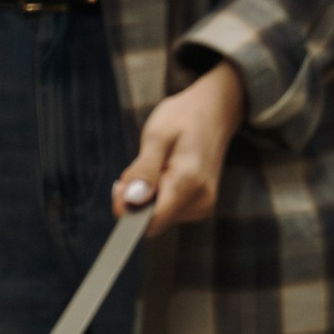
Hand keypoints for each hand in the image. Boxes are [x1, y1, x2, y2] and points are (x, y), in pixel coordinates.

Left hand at [113, 57, 245, 231]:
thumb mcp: (156, 136)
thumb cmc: (183, 118)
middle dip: (137, 199)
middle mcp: (200, 200)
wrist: (214, 111)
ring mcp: (204, 205)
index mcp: (189, 182)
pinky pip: (167, 211)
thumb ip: (144, 171)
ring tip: (156, 165)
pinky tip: (164, 172)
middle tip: (140, 166)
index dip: (128, 210)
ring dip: (147, 196)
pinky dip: (158, 195)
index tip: (119, 185)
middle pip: (153, 221)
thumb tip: (131, 201)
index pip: (152, 222)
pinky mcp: (201, 205)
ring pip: (158, 217)